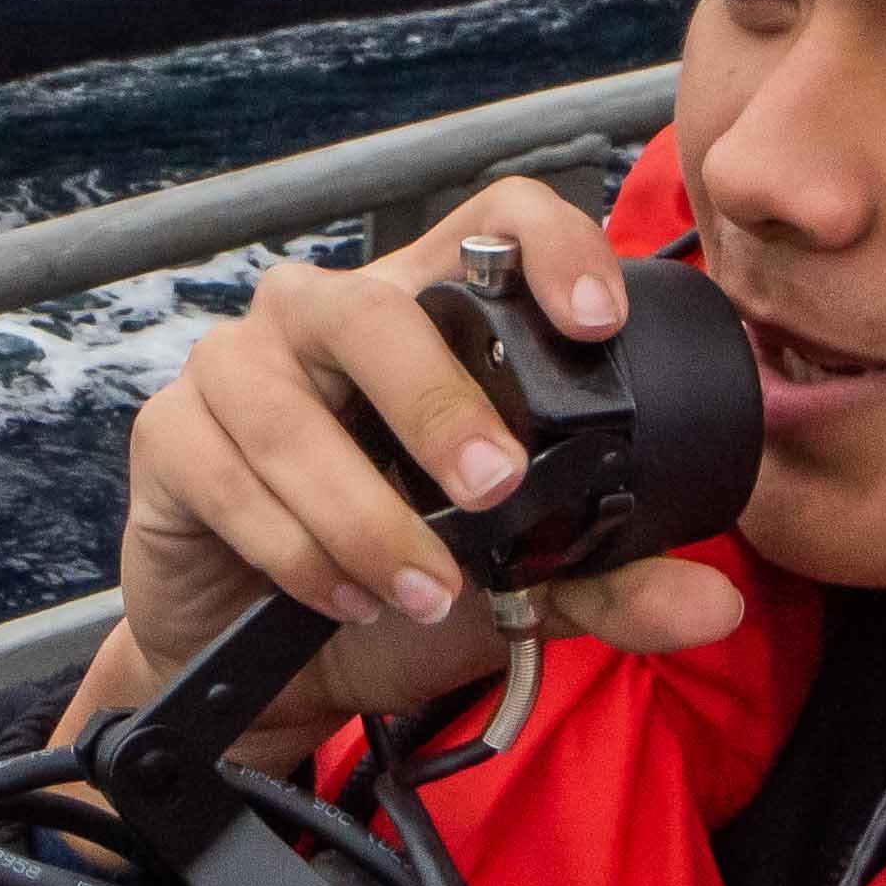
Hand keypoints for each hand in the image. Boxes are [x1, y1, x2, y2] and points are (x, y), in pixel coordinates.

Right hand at [56, 176, 751, 763]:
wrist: (270, 665)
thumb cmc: (398, 585)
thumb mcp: (519, 589)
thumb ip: (608, 581)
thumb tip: (713, 600)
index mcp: (428, 312)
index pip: (491, 220)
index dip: (546, 245)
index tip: (595, 320)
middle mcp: (329, 317)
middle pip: (377, 310)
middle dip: (437, 405)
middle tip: (494, 492)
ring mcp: (241, 368)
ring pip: (291, 410)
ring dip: (362, 512)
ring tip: (424, 589)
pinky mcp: (172, 435)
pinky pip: (227, 475)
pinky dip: (293, 547)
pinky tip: (344, 597)